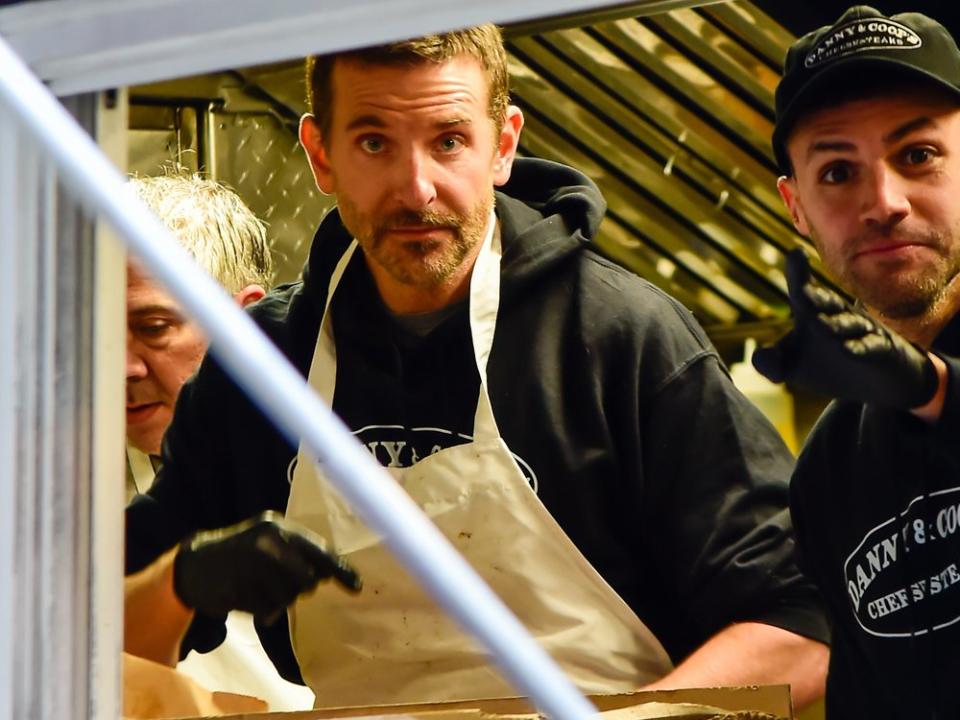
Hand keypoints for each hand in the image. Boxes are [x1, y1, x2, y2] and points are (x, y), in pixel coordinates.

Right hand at [173, 511, 360, 619]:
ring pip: (288, 597)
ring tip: (259, 588)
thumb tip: (332, 574)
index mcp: (278, 527)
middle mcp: (266, 543)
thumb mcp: (270, 543)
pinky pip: (266, 609)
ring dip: (278, 600)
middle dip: (299, 588)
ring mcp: (250, 565)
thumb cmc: (241, 554)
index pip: (318, 550)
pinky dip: (262, 609)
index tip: (357, 587)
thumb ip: (299, 554)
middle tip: (280, 584)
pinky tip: (247, 596)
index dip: (339, 570)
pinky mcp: (237, 587)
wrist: (195, 565)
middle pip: (306, 580)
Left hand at [752, 250, 937, 408]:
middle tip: (803, 295)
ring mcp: (864, 331)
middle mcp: (839, 315)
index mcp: (813, 313)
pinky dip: (860, 347)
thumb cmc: (828, 367)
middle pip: (827, 302)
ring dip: (836, 325)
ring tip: (822, 328)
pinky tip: (848, 350)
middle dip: (816, 298)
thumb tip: (760, 358)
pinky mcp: (883, 350)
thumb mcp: (792, 368)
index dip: (798, 272)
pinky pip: (871, 346)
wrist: (873, 386)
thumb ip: (770, 363)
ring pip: (849, 323)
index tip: (796, 253)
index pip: (802, 289)